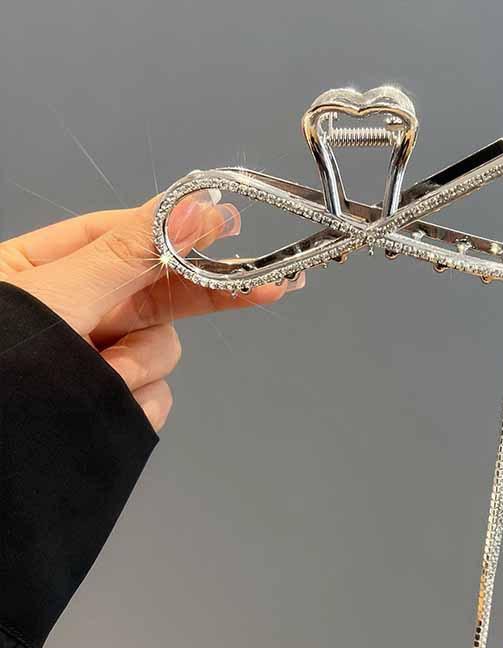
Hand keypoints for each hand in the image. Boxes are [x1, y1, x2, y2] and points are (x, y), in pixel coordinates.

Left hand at [0, 191, 303, 429]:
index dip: (184, 231)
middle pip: (164, 294)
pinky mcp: (111, 404)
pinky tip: (107, 407)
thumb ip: (129, 253)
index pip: (133, 238)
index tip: (231, 226)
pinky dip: (135, 405)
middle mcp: (83, 311)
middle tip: (270, 286)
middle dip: (208, 295)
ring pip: (164, 351)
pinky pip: (154, 398)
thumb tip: (191, 208)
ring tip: (99, 376)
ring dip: (140, 366)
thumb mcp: (55, 293)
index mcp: (55, 269)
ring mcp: (100, 360)